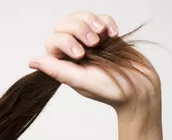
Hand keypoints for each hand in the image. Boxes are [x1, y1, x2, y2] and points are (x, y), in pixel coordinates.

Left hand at [29, 11, 160, 119]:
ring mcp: (89, 42)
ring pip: (80, 17)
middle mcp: (73, 51)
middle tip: (94, 43)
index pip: (52, 40)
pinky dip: (107, 21)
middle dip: (78, 28)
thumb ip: (56, 70)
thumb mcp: (80, 80)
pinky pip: (100, 17)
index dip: (65, 42)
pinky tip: (114, 34)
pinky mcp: (106, 35)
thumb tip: (31, 61)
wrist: (140, 88)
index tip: (81, 55)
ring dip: (91, 22)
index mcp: (63, 63)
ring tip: (103, 36)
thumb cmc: (110, 89)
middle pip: (63, 24)